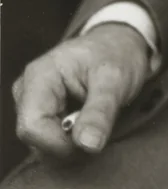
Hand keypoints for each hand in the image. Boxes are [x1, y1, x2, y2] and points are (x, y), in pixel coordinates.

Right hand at [12, 23, 149, 157]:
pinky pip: (48, 141)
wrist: (119, 44)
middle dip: (67, 145)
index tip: (90, 141)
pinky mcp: (41, 114)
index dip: (59, 144)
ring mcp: (32, 103)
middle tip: (98, 129)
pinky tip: (86, 124)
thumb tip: (88, 145)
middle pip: (34, 139)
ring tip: (94, 122)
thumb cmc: (116, 54)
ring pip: (41, 144)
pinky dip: (70, 141)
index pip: (31, 126)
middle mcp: (27, 90)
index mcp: (40, 75)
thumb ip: (100, 112)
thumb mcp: (115, 79)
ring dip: (70, 144)